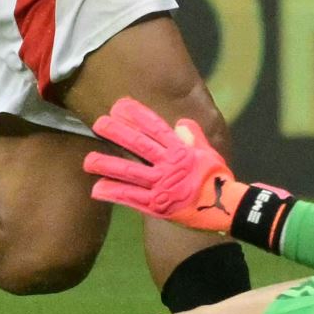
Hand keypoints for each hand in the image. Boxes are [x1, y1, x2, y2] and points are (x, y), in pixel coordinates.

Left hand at [85, 98, 246, 231]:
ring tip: (88, 160)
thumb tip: (180, 123)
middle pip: (138, 145)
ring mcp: (161, 185)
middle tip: (99, 123)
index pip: (156, 127)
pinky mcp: (156, 206)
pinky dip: (114, 193)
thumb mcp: (208, 152)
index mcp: (181, 149)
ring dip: (107, 165)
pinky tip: (97, 189)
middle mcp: (168, 164)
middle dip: (117, 133)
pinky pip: (131, 198)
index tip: (120, 105)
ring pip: (129, 172)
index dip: (137, 115)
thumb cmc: (216, 179)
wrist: (225, 208)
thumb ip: (194, 137)